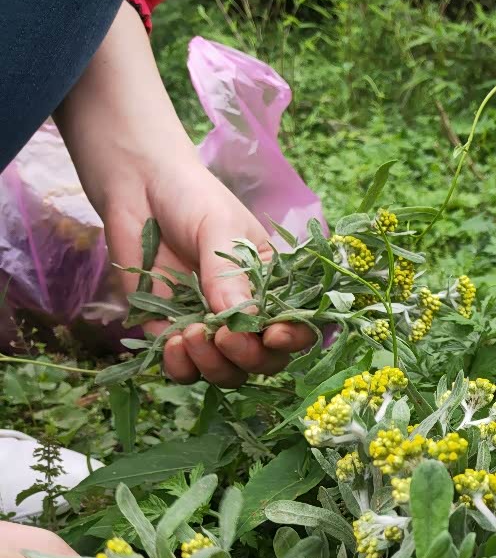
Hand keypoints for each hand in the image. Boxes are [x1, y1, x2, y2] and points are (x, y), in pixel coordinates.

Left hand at [104, 157, 316, 386]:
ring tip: (191, 336)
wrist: (138, 185)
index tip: (272, 335)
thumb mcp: (220, 228)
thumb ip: (230, 274)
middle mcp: (246, 315)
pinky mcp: (170, 331)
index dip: (291, 340)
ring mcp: (209, 327)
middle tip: (223, 336)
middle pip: (263, 360)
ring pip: (225, 372)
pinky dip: (181, 366)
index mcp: (272, 288)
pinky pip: (183, 368)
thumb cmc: (193, 199)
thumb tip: (242, 320)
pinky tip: (173, 344)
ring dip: (213, 366)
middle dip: (247, 357)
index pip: (296, 326)